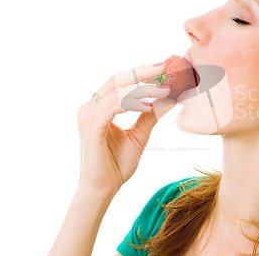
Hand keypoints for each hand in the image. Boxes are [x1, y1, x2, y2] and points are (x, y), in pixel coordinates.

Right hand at [76, 63, 175, 196]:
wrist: (103, 189)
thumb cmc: (116, 164)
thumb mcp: (139, 135)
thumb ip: (151, 116)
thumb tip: (170, 98)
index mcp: (99, 107)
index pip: (121, 81)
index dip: (142, 72)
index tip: (165, 68)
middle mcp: (90, 107)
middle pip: (118, 79)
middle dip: (144, 71)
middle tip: (166, 68)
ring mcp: (88, 116)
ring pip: (118, 90)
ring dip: (144, 88)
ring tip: (166, 89)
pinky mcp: (91, 127)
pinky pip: (114, 106)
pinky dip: (133, 102)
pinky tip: (150, 105)